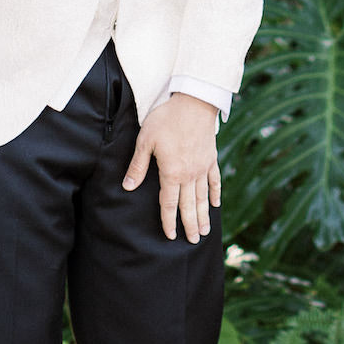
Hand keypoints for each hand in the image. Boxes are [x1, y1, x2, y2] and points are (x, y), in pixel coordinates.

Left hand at [121, 92, 220, 241]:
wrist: (194, 102)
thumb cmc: (166, 119)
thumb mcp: (146, 140)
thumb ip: (138, 166)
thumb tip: (127, 186)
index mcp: (172, 172)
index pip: (169, 203)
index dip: (169, 221)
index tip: (171, 235)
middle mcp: (190, 174)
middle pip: (189, 206)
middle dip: (190, 225)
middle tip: (193, 241)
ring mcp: (203, 167)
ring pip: (203, 197)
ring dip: (204, 215)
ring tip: (205, 231)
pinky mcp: (211, 158)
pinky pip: (214, 180)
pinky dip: (215, 193)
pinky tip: (216, 203)